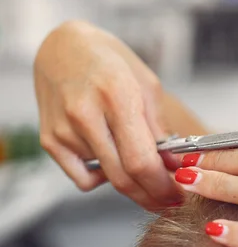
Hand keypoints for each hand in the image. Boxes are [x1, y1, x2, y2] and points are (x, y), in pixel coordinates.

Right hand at [34, 20, 182, 208]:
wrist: (64, 46)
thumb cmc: (111, 62)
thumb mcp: (147, 86)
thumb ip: (159, 128)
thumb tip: (172, 165)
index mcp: (117, 96)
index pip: (141, 160)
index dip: (162, 186)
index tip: (177, 194)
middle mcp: (85, 115)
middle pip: (123, 178)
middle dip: (151, 196)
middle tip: (168, 200)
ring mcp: (64, 130)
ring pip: (107, 179)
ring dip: (130, 181)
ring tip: (138, 160)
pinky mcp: (49, 140)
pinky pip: (82, 179)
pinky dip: (102, 179)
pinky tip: (111, 160)